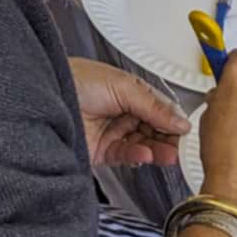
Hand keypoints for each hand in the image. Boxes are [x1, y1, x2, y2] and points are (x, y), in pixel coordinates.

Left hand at [69, 58, 189, 167]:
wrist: (48, 98)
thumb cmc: (77, 80)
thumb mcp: (122, 86)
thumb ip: (153, 106)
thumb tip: (181, 120)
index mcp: (130, 92)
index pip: (160, 109)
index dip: (174, 120)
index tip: (188, 132)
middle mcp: (123, 112)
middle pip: (154, 129)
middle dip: (169, 138)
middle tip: (182, 147)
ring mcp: (113, 132)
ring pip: (144, 144)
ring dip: (157, 150)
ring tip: (169, 154)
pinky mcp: (102, 151)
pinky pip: (126, 156)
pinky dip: (137, 156)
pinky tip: (144, 154)